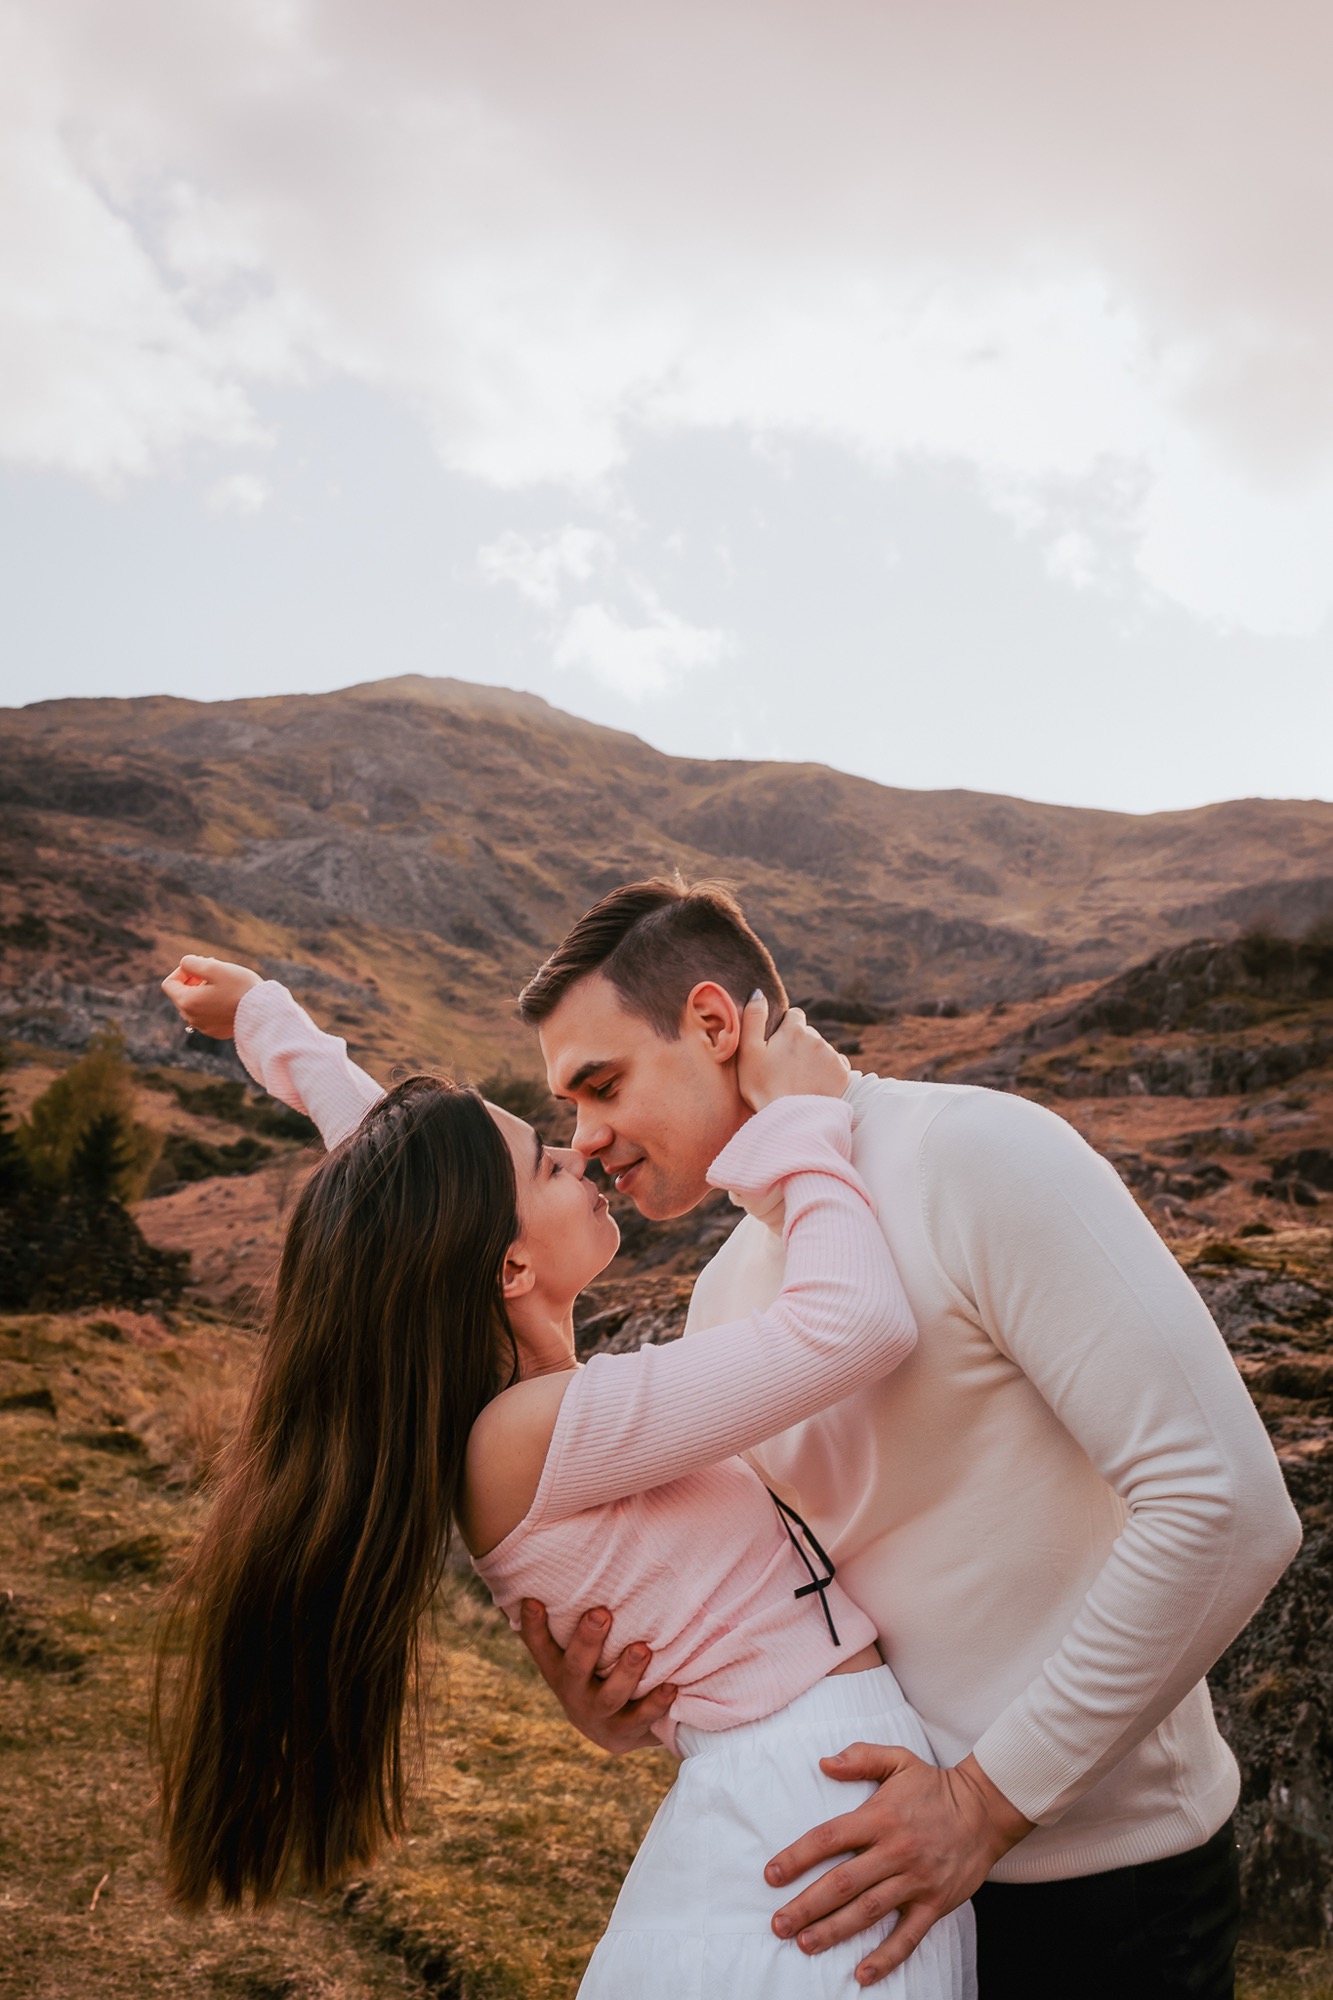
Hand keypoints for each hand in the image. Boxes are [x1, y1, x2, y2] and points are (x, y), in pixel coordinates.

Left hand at [161, 954, 261, 1040]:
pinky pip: (207, 1015)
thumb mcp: (214, 967)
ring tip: (225, 985)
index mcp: (187, 1002)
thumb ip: (192, 962)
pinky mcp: (216, 1032)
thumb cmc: (240, 988)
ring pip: (195, 1005)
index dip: (182, 971)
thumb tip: (184, 965)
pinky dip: (213, 1005)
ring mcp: (204, 1027)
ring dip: (204, 992)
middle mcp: (191, 1018)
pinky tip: (231, 999)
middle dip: (194, 980)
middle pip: (182, 994)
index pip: (169, 984)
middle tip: (216, 972)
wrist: (264, 1013)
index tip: (201, 966)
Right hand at [518, 1600, 676, 1753]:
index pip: (540, 1647)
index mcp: (557, 1669)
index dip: (533, 1626)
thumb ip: (571, 1615)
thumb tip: (568, 1546)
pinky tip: (672, 1685)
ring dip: (626, 1672)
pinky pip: (643, 1719)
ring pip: (611, 1696)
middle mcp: (573, 1693)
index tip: (533, 1599)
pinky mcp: (626, 1732)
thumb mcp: (576, 1649)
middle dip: (588, 1641)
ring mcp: (599, 1715)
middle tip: (602, 1613)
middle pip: (575, 1668)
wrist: (615, 1728)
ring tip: (642, 1649)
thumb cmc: (595, 1669)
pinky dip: (657, 1702)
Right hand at [737, 992, 850, 1112]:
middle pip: (809, 1034)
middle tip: (786, 1068)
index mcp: (794, 1030)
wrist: (788, 1119)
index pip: (795, 1015)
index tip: (778, 1046)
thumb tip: (759, 992)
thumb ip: (753, 1018)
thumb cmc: (761, 1086)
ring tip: (799, 1080)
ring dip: (813, 1059)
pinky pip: (836, 1064)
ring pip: (822, 1050)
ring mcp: (831, 1055)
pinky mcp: (843, 1073)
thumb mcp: (748, 1052)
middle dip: (800, 1044)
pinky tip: (814, 1085)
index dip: (786, 1028)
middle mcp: (817, 1038)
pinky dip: (827, 1071)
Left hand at [765, 1746, 1032, 1984]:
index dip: (798, 1857)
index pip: (830, 1838)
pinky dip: (886, 1957)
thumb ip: (861, 1758)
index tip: (772, 1875)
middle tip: (779, 1924)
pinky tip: (862, 1973)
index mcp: (880, 1817)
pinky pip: (908, 1936)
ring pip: (868, 1911)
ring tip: (805, 1944)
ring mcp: (915, 1880)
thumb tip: (823, 1763)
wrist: (986, 1811)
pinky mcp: (934, 1903)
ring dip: (835, 1930)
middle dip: (808, 1905)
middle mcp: (895, 1851)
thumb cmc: (934, 1787)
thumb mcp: (899, 1760)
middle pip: (843, 1882)